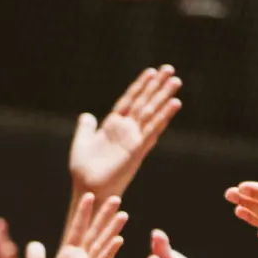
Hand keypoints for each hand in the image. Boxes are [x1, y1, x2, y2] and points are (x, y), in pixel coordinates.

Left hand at [70, 65, 181, 197]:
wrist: (88, 189)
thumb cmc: (83, 170)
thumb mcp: (81, 142)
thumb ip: (86, 128)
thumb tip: (87, 116)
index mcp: (113, 126)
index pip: (129, 100)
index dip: (139, 86)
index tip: (151, 71)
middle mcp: (127, 130)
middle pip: (144, 102)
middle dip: (156, 86)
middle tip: (170, 69)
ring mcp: (134, 138)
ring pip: (151, 112)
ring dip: (163, 97)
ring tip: (176, 81)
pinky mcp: (138, 149)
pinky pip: (152, 129)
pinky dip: (163, 116)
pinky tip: (174, 104)